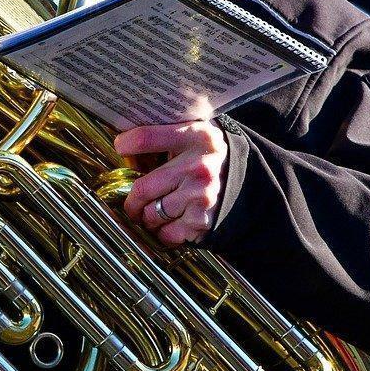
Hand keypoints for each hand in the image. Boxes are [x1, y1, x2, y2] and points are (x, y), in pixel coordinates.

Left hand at [116, 121, 227, 245]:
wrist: (248, 184)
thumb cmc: (210, 159)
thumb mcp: (196, 136)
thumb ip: (166, 137)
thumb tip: (127, 152)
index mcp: (195, 138)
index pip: (146, 138)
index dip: (126, 144)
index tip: (121, 147)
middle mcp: (198, 167)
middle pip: (142, 188)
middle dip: (132, 200)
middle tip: (133, 201)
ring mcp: (200, 196)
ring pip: (151, 215)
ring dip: (148, 217)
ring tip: (157, 209)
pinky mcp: (201, 221)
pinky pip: (166, 233)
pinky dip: (164, 231)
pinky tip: (173, 220)